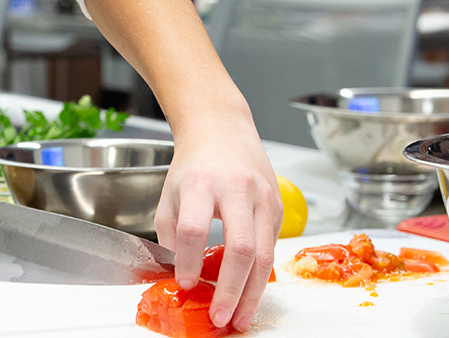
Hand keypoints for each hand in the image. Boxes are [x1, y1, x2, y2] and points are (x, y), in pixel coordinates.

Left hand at [154, 111, 280, 332]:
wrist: (222, 131)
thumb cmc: (193, 166)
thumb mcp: (170, 194)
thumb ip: (170, 235)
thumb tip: (178, 278)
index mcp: (201, 183)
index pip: (193, 228)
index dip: (189, 260)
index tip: (186, 284)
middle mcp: (236, 189)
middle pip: (240, 246)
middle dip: (231, 289)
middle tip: (221, 317)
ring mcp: (262, 198)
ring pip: (264, 253)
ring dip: (252, 293)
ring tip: (240, 318)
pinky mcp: (278, 207)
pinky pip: (272, 248)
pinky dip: (261, 276)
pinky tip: (250, 294)